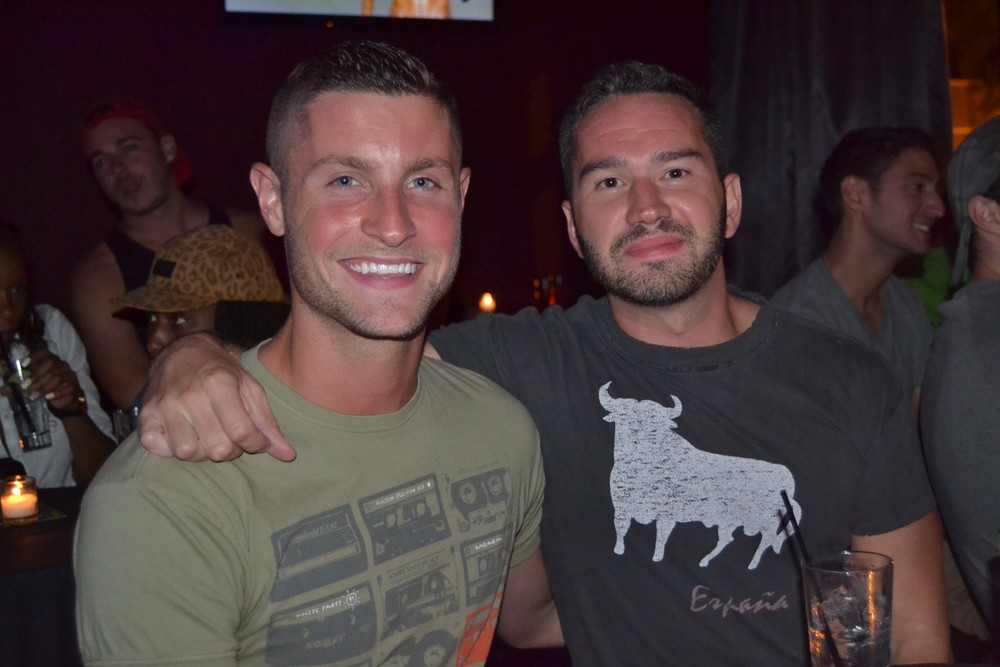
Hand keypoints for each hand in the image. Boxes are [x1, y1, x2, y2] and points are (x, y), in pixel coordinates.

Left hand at [26, 348, 84, 413]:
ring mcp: (69, 374)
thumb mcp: (38, 380)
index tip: (23, 365)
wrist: (65, 398)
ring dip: (43, 388)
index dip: (34, 356)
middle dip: (36, 375)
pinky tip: (47, 398)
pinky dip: (55, 393)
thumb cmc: (49, 386)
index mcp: (52, 360)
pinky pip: (65, 388)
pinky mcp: (74, 385)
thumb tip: (15, 379)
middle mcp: (62, 365)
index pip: (44, 353)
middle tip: (25, 386)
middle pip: (51, 364)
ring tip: (33, 396)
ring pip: (57, 377)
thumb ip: (29, 377)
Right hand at [138, 332, 295, 461]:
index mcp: (219, 382)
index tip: (255, 441)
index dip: (255, 444)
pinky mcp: (145, 415)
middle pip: (217, 448)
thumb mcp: (249, 389)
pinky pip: (160, 449)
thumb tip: (288, 455)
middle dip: (231, 450)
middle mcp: (189, 393)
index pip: (241, 432)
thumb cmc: (221, 374)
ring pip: (188, 453)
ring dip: (202, 451)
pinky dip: (172, 449)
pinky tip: (184, 434)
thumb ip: (268, 423)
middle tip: (230, 437)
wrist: (181, 353)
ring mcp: (164, 405)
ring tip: (207, 435)